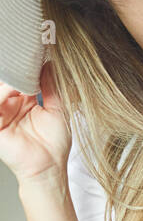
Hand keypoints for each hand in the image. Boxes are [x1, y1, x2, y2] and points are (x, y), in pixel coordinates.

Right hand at [0, 64, 71, 185]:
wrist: (50, 165)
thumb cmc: (55, 142)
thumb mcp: (57, 109)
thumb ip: (52, 87)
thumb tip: (51, 64)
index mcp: (25, 101)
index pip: (22, 79)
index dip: (28, 69)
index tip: (38, 55)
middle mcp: (11, 106)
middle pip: (8, 83)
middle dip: (17, 72)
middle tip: (28, 60)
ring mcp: (1, 115)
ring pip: (0, 91)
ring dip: (10, 82)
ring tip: (24, 79)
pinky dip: (2, 95)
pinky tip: (14, 90)